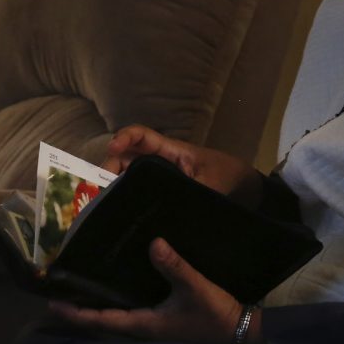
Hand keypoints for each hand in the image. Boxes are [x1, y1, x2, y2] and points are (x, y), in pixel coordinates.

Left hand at [49, 238, 252, 343]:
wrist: (241, 332)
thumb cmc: (215, 315)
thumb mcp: (196, 288)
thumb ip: (175, 266)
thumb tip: (153, 243)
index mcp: (145, 324)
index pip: (102, 319)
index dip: (77, 313)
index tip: (53, 304)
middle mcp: (144, 328)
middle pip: (103, 321)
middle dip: (81, 310)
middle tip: (58, 296)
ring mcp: (153, 327)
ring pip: (115, 318)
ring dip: (96, 307)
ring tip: (78, 291)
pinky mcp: (163, 321)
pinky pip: (130, 312)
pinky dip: (115, 303)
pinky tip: (115, 288)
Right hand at [105, 126, 261, 205]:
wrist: (240, 183)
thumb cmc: (225, 175)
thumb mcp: (211, 185)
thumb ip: (191, 192)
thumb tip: (171, 208)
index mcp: (171, 150)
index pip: (142, 136)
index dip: (124, 137)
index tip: (112, 148)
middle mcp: (159, 158)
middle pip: (126, 154)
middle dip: (111, 165)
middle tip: (103, 187)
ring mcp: (157, 172)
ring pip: (127, 170)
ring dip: (114, 181)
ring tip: (105, 200)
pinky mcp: (158, 186)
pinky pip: (136, 185)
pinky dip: (124, 192)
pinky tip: (117, 208)